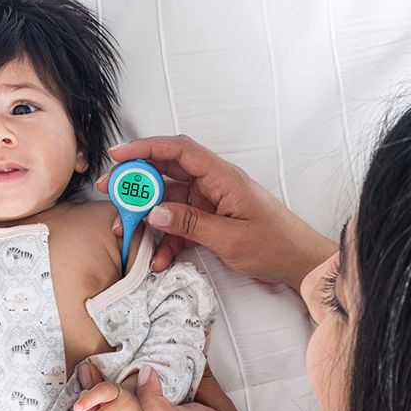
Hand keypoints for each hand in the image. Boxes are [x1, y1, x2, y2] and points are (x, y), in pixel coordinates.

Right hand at [96, 136, 335, 288]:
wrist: (300, 262)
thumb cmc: (275, 245)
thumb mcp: (231, 238)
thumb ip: (191, 224)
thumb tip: (155, 211)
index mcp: (222, 177)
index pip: (179, 151)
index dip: (146, 148)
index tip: (118, 156)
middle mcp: (214, 184)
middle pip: (168, 174)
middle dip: (137, 183)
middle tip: (110, 193)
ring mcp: (212, 203)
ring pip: (170, 203)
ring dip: (148, 217)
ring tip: (125, 232)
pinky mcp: (212, 222)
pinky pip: (182, 225)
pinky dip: (167, 240)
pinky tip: (157, 259)